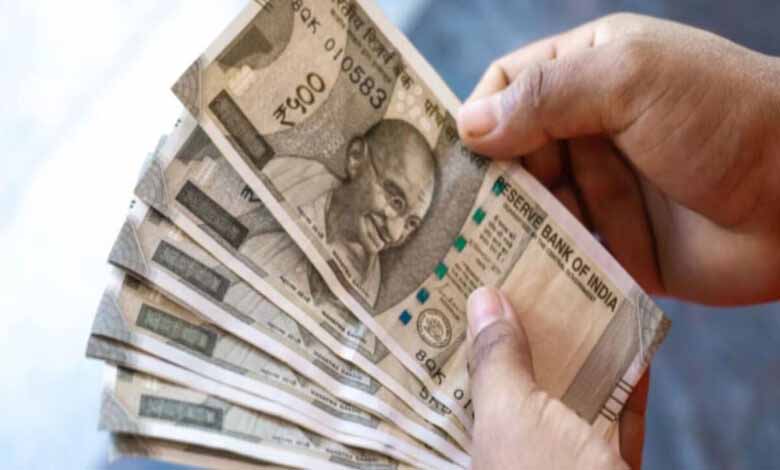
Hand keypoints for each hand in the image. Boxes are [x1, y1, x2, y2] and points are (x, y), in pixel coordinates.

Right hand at [457, 13, 779, 305]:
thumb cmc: (725, 118)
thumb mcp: (632, 78)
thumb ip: (546, 95)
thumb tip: (468, 125)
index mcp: (588, 73)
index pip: (507, 88)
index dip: (477, 117)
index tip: (453, 158)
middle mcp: (588, 130)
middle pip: (510, 154)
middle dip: (484, 183)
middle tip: (449, 219)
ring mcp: (601, 189)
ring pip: (530, 207)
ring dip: (506, 228)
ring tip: (473, 256)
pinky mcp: (614, 244)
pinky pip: (561, 252)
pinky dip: (538, 264)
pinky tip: (512, 280)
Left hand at [467, 287, 648, 469]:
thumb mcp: (514, 417)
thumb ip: (497, 360)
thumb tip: (482, 301)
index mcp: (469, 450)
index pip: (452, 386)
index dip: (461, 338)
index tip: (473, 291)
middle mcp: (510, 457)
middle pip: (512, 389)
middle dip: (522, 337)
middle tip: (526, 282)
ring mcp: (559, 465)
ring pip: (566, 403)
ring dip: (577, 353)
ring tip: (579, 298)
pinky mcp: (606, 469)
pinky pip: (615, 423)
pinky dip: (623, 385)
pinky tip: (631, 344)